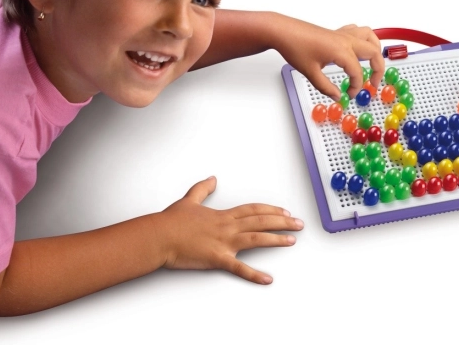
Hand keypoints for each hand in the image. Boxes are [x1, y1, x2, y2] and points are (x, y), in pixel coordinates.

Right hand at [156, 176, 303, 283]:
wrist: (159, 235)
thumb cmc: (171, 221)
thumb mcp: (189, 200)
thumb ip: (202, 189)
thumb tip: (212, 179)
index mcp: (222, 215)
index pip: (253, 210)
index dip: (270, 210)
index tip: (284, 212)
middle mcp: (227, 226)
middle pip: (260, 221)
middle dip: (282, 221)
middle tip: (299, 224)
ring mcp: (224, 242)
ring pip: (256, 238)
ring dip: (276, 239)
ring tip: (292, 240)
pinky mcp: (217, 258)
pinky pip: (239, 267)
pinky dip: (254, 274)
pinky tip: (267, 278)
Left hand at [274, 18, 384, 100]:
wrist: (283, 31)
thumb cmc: (295, 48)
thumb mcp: (310, 72)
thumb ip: (326, 87)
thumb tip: (337, 96)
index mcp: (341, 51)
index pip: (358, 72)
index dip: (357, 86)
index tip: (350, 95)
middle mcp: (346, 40)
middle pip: (373, 52)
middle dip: (378, 69)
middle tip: (374, 84)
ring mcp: (342, 34)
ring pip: (370, 36)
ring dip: (375, 50)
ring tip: (373, 64)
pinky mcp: (336, 31)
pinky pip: (358, 31)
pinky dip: (364, 39)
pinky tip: (359, 50)